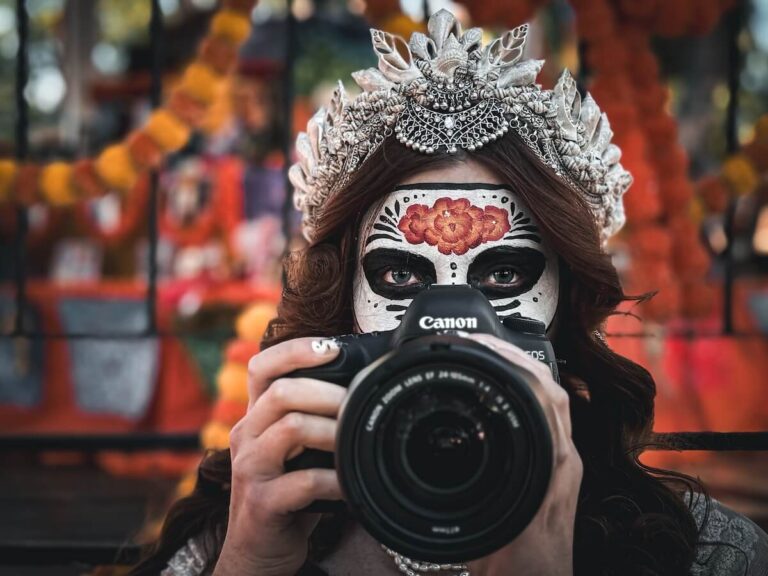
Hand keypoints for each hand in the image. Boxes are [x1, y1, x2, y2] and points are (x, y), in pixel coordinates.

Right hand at [213, 337, 345, 575]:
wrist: (258, 551)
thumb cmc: (287, 493)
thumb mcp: (295, 449)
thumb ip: (312, 417)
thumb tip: (363, 386)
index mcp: (256, 417)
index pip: (263, 366)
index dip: (295, 350)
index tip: (333, 347)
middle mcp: (247, 435)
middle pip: (280, 391)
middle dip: (327, 392)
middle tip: (356, 403)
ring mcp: (250, 469)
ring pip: (291, 427)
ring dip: (332, 431)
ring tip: (355, 440)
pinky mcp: (260, 503)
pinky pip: (302, 482)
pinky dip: (335, 480)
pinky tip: (350, 484)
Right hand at [465, 334, 582, 575]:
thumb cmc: (518, 568)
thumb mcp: (481, 532)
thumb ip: (465, 497)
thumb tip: (442, 464)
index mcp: (551, 464)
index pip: (542, 392)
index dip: (512, 359)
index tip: (480, 342)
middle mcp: (563, 458)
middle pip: (549, 387)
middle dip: (513, 356)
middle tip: (478, 339)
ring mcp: (563, 463)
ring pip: (550, 400)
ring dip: (520, 372)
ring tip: (487, 355)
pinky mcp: (557, 470)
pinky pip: (546, 417)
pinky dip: (523, 394)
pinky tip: (500, 392)